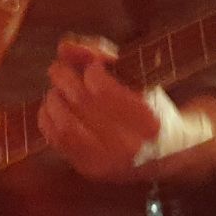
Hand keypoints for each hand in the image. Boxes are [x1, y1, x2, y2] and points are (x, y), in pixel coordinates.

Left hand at [39, 36, 160, 180]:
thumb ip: (100, 55)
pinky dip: (48, 117)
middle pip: (79, 101)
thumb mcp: (138, 74)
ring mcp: (108, 161)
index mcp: (149, 119)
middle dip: (63, 77)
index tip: (95, 67)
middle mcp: (129, 145)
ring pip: (63, 122)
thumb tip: (63, 47)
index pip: (100, 87)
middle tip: (62, 70)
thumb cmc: (151, 105)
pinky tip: (56, 106)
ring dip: (54, 98)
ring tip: (60, 90)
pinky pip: (56, 139)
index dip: (90, 69)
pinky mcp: (89, 169)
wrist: (167, 152)